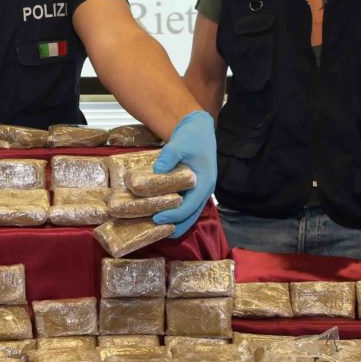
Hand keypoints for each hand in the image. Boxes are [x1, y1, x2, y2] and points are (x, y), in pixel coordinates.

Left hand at [151, 110, 217, 237]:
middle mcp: (204, 190)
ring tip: (157, 230)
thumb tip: (157, 172)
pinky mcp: (193, 188)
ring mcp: (200, 190)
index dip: (174, 215)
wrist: (199, 128)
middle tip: (155, 232)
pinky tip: (162, 216)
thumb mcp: (179, 144)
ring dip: (176, 222)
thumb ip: (169, 158)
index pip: (190, 206)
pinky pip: (186, 205)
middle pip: (191, 216)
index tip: (157, 218)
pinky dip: (176, 213)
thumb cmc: (192, 136)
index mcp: (205, 182)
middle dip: (175, 226)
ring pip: (190, 213)